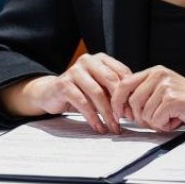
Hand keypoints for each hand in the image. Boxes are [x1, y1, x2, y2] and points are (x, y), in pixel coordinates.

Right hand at [4, 53, 131, 133]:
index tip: (134, 110)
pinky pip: (82, 102)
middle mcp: (88, 61)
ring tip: (113, 126)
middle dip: (120, 102)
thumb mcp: (100, 87)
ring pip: (97, 93)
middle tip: (126, 119)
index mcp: (101, 58)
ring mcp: (74, 71)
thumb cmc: (81, 91)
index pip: (122, 72)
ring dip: (107, 113)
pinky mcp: (63, 84)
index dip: (129, 92)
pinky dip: (93, 117)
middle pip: (111, 81)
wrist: (50, 93)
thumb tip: (134, 107)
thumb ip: (114, 91)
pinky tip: (98, 127)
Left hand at [111, 65, 184, 131]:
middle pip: (131, 103)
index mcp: (154, 72)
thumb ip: (143, 93)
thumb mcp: (162, 90)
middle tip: (157, 118)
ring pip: (143, 114)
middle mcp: (159, 75)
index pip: (124, 85)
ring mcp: (166, 86)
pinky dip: (165, 125)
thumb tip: (120, 107)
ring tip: (170, 116)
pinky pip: (156, 120)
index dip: (118, 102)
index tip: (120, 114)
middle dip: (140, 117)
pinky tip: (176, 119)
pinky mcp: (172, 99)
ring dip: (155, 122)